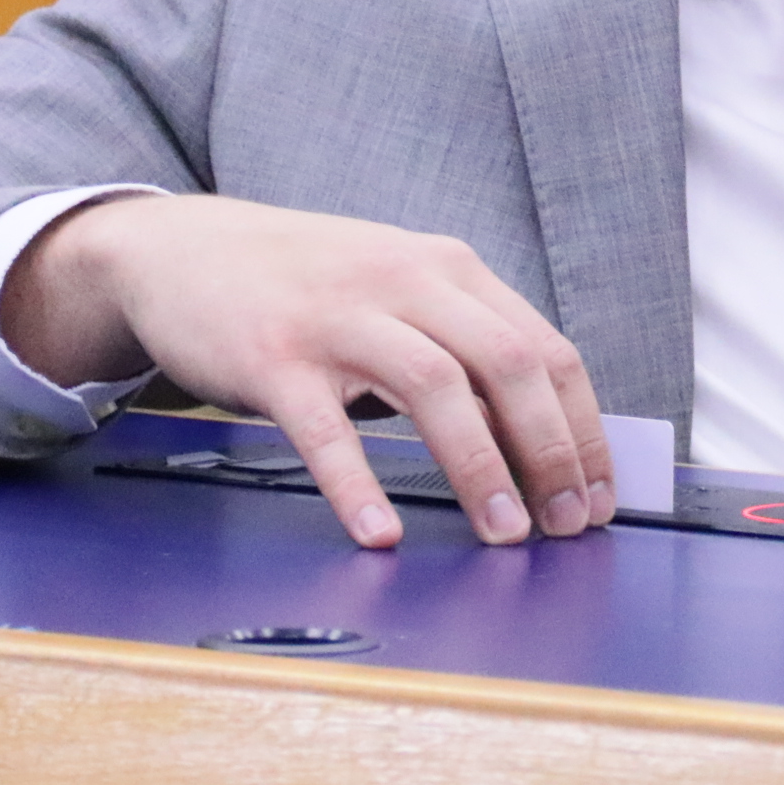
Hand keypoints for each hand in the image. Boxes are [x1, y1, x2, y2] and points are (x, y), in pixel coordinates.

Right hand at [1, 194, 616, 549]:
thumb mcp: (399, 290)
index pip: (547, 349)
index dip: (583, 429)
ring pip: (433, 386)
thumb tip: (538, 439)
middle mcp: (404, 281)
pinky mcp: (272, 356)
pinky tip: (381, 532)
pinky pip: (325, 427)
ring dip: (481, 467)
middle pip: (506, 363)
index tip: (599, 497)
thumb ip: (462, 343)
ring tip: (505, 535)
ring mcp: (337, 317)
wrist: (185, 249)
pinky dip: (359, 483)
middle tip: (566, 527)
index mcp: (449, 269)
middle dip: (551, 451)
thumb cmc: (309, 286)